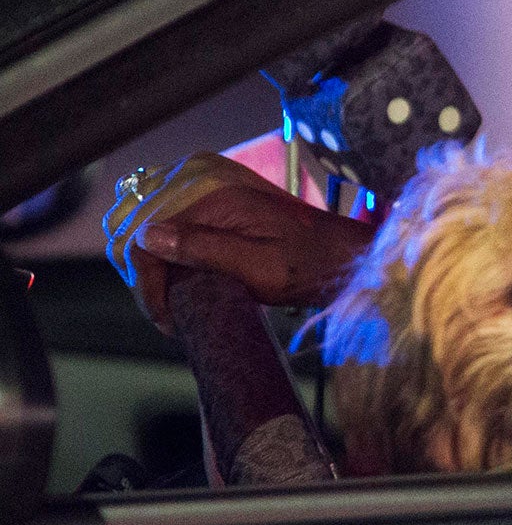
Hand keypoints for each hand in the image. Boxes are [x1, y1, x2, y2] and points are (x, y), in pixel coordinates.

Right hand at [104, 153, 373, 334]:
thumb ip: (203, 249)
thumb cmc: (311, 265)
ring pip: (172, 247)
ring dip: (169, 281)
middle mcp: (216, 201)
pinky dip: (188, 274)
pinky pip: (194, 248)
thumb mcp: (256, 265)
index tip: (163, 318)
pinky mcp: (234, 226)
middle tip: (171, 322)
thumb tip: (148, 236)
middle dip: (155, 283)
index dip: (147, 281)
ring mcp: (225, 213)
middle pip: (158, 241)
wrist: (351, 260)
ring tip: (180, 315)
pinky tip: (196, 298)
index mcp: (218, 204)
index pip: (150, 237)